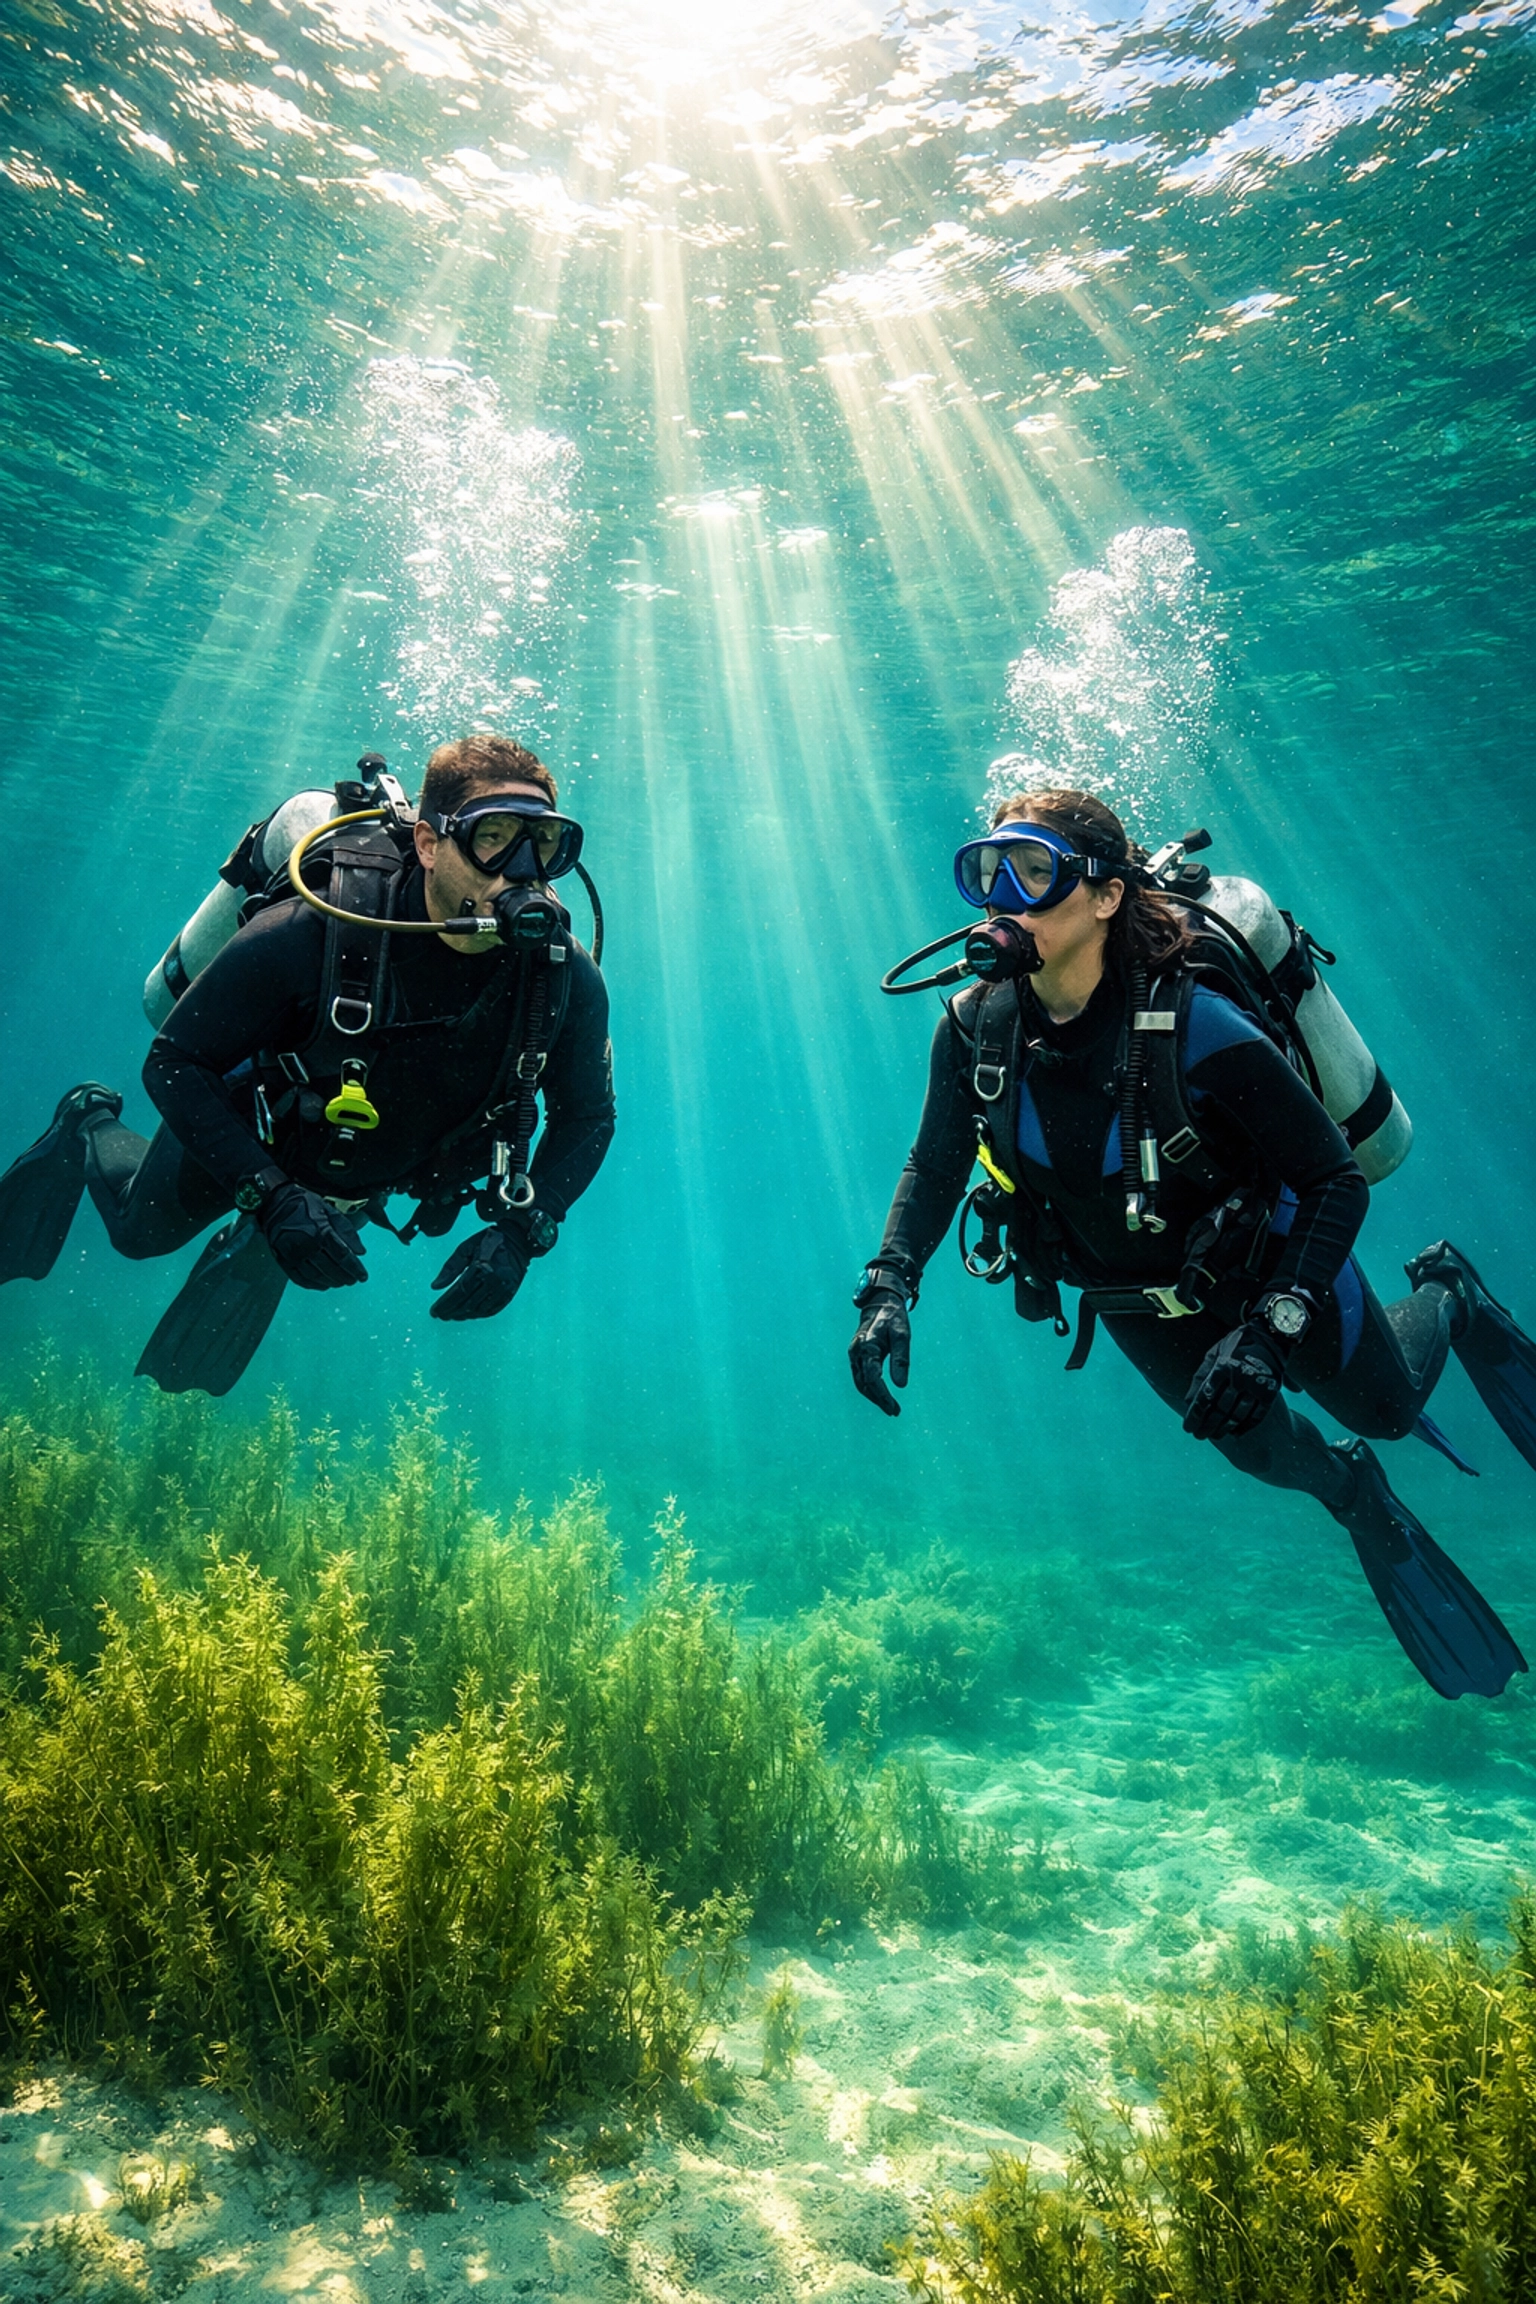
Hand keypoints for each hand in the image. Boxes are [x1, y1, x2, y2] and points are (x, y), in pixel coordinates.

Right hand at [257, 1182, 367, 1289]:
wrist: (273, 1202)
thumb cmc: (304, 1204)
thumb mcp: (329, 1210)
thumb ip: (346, 1231)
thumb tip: (361, 1252)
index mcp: (320, 1231)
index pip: (342, 1256)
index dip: (355, 1268)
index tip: (363, 1276)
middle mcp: (306, 1245)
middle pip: (331, 1269)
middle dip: (345, 1277)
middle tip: (353, 1280)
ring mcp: (293, 1255)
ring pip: (316, 1276)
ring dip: (331, 1282)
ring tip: (340, 1282)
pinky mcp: (282, 1260)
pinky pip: (299, 1278)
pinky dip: (313, 1284)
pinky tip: (322, 1285)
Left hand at [430, 1226, 528, 1320]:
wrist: (519, 1238)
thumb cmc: (490, 1240)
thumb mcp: (466, 1247)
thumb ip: (450, 1267)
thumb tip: (435, 1287)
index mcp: (482, 1267)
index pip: (459, 1292)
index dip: (445, 1304)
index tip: (434, 1311)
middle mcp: (494, 1279)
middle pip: (468, 1303)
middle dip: (452, 1311)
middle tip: (440, 1315)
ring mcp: (504, 1287)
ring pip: (480, 1309)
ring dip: (465, 1315)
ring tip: (453, 1315)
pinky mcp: (511, 1292)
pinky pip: (493, 1309)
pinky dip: (479, 1314)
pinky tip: (470, 1314)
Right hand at [849, 1290, 910, 1417]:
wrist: (880, 1303)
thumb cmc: (893, 1318)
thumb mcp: (902, 1335)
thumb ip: (901, 1360)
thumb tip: (901, 1386)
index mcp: (866, 1346)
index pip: (873, 1378)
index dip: (882, 1395)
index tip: (893, 1407)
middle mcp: (856, 1352)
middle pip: (864, 1384)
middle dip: (879, 1399)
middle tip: (894, 1411)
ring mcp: (854, 1355)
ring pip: (860, 1383)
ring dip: (874, 1397)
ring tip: (890, 1407)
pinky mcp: (856, 1356)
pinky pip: (860, 1377)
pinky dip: (870, 1389)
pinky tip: (881, 1395)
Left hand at [1182, 1322, 1284, 1440]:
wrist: (1268, 1335)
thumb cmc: (1235, 1345)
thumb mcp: (1213, 1354)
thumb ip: (1200, 1377)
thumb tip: (1188, 1403)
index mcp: (1222, 1366)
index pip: (1205, 1398)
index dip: (1195, 1416)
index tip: (1188, 1428)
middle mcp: (1239, 1377)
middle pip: (1220, 1410)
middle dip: (1207, 1426)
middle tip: (1199, 1436)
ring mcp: (1256, 1385)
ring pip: (1238, 1415)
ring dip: (1224, 1428)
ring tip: (1215, 1435)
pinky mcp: (1270, 1391)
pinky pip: (1257, 1415)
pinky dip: (1246, 1426)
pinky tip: (1236, 1433)